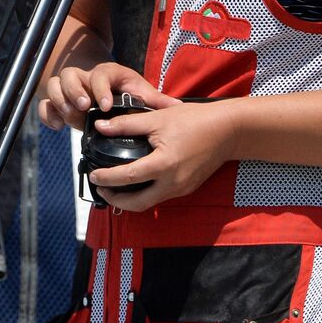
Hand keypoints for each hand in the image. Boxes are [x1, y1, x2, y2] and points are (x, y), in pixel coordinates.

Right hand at [38, 62, 177, 131]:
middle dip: (75, 92)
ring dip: (60, 100)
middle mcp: (85, 77)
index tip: (105, 106)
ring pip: (55, 85)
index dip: (101, 89)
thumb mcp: (138, 90)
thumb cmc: (122, 87)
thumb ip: (155, 100)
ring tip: (70, 117)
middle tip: (83, 108)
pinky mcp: (58, 99)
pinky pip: (45, 103)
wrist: (102, 79)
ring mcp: (69, 87)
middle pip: (71, 75)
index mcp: (106, 74)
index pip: (100, 75)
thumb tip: (177, 107)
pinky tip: (57, 126)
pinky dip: (48, 114)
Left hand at [86, 100, 239, 212]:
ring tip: (117, 186)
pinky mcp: (188, 188)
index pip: (127, 177)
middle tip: (101, 189)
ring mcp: (182, 188)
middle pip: (137, 204)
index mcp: (163, 164)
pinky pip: (162, 196)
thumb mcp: (158, 118)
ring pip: (150, 202)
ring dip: (131, 198)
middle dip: (116, 200)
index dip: (106, 179)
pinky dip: (147, 192)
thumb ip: (127, 124)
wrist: (228, 129)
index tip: (93, 176)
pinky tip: (140, 181)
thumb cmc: (195, 120)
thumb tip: (101, 127)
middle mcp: (173, 182)